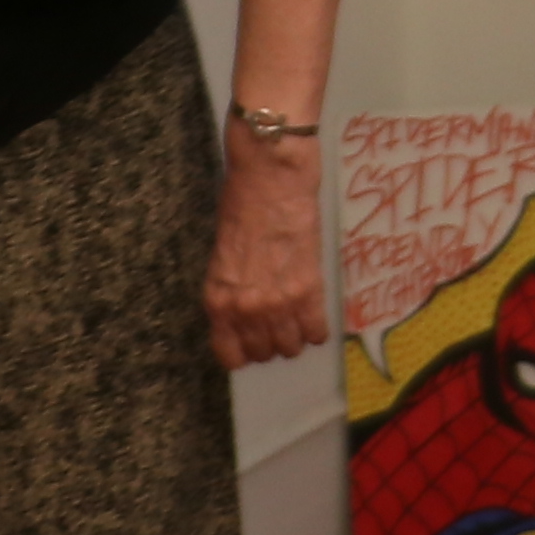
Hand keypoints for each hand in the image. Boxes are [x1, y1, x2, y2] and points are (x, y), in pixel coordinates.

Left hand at [203, 136, 323, 370]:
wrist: (271, 179)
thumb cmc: (241, 206)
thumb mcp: (223, 257)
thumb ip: (232, 291)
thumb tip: (246, 315)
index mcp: (218, 300)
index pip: (229, 354)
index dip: (243, 352)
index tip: (251, 343)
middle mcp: (245, 309)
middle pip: (263, 353)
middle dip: (269, 342)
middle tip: (276, 324)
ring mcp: (278, 303)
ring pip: (290, 347)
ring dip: (294, 337)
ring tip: (297, 319)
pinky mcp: (308, 290)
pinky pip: (316, 330)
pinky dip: (316, 329)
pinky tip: (314, 317)